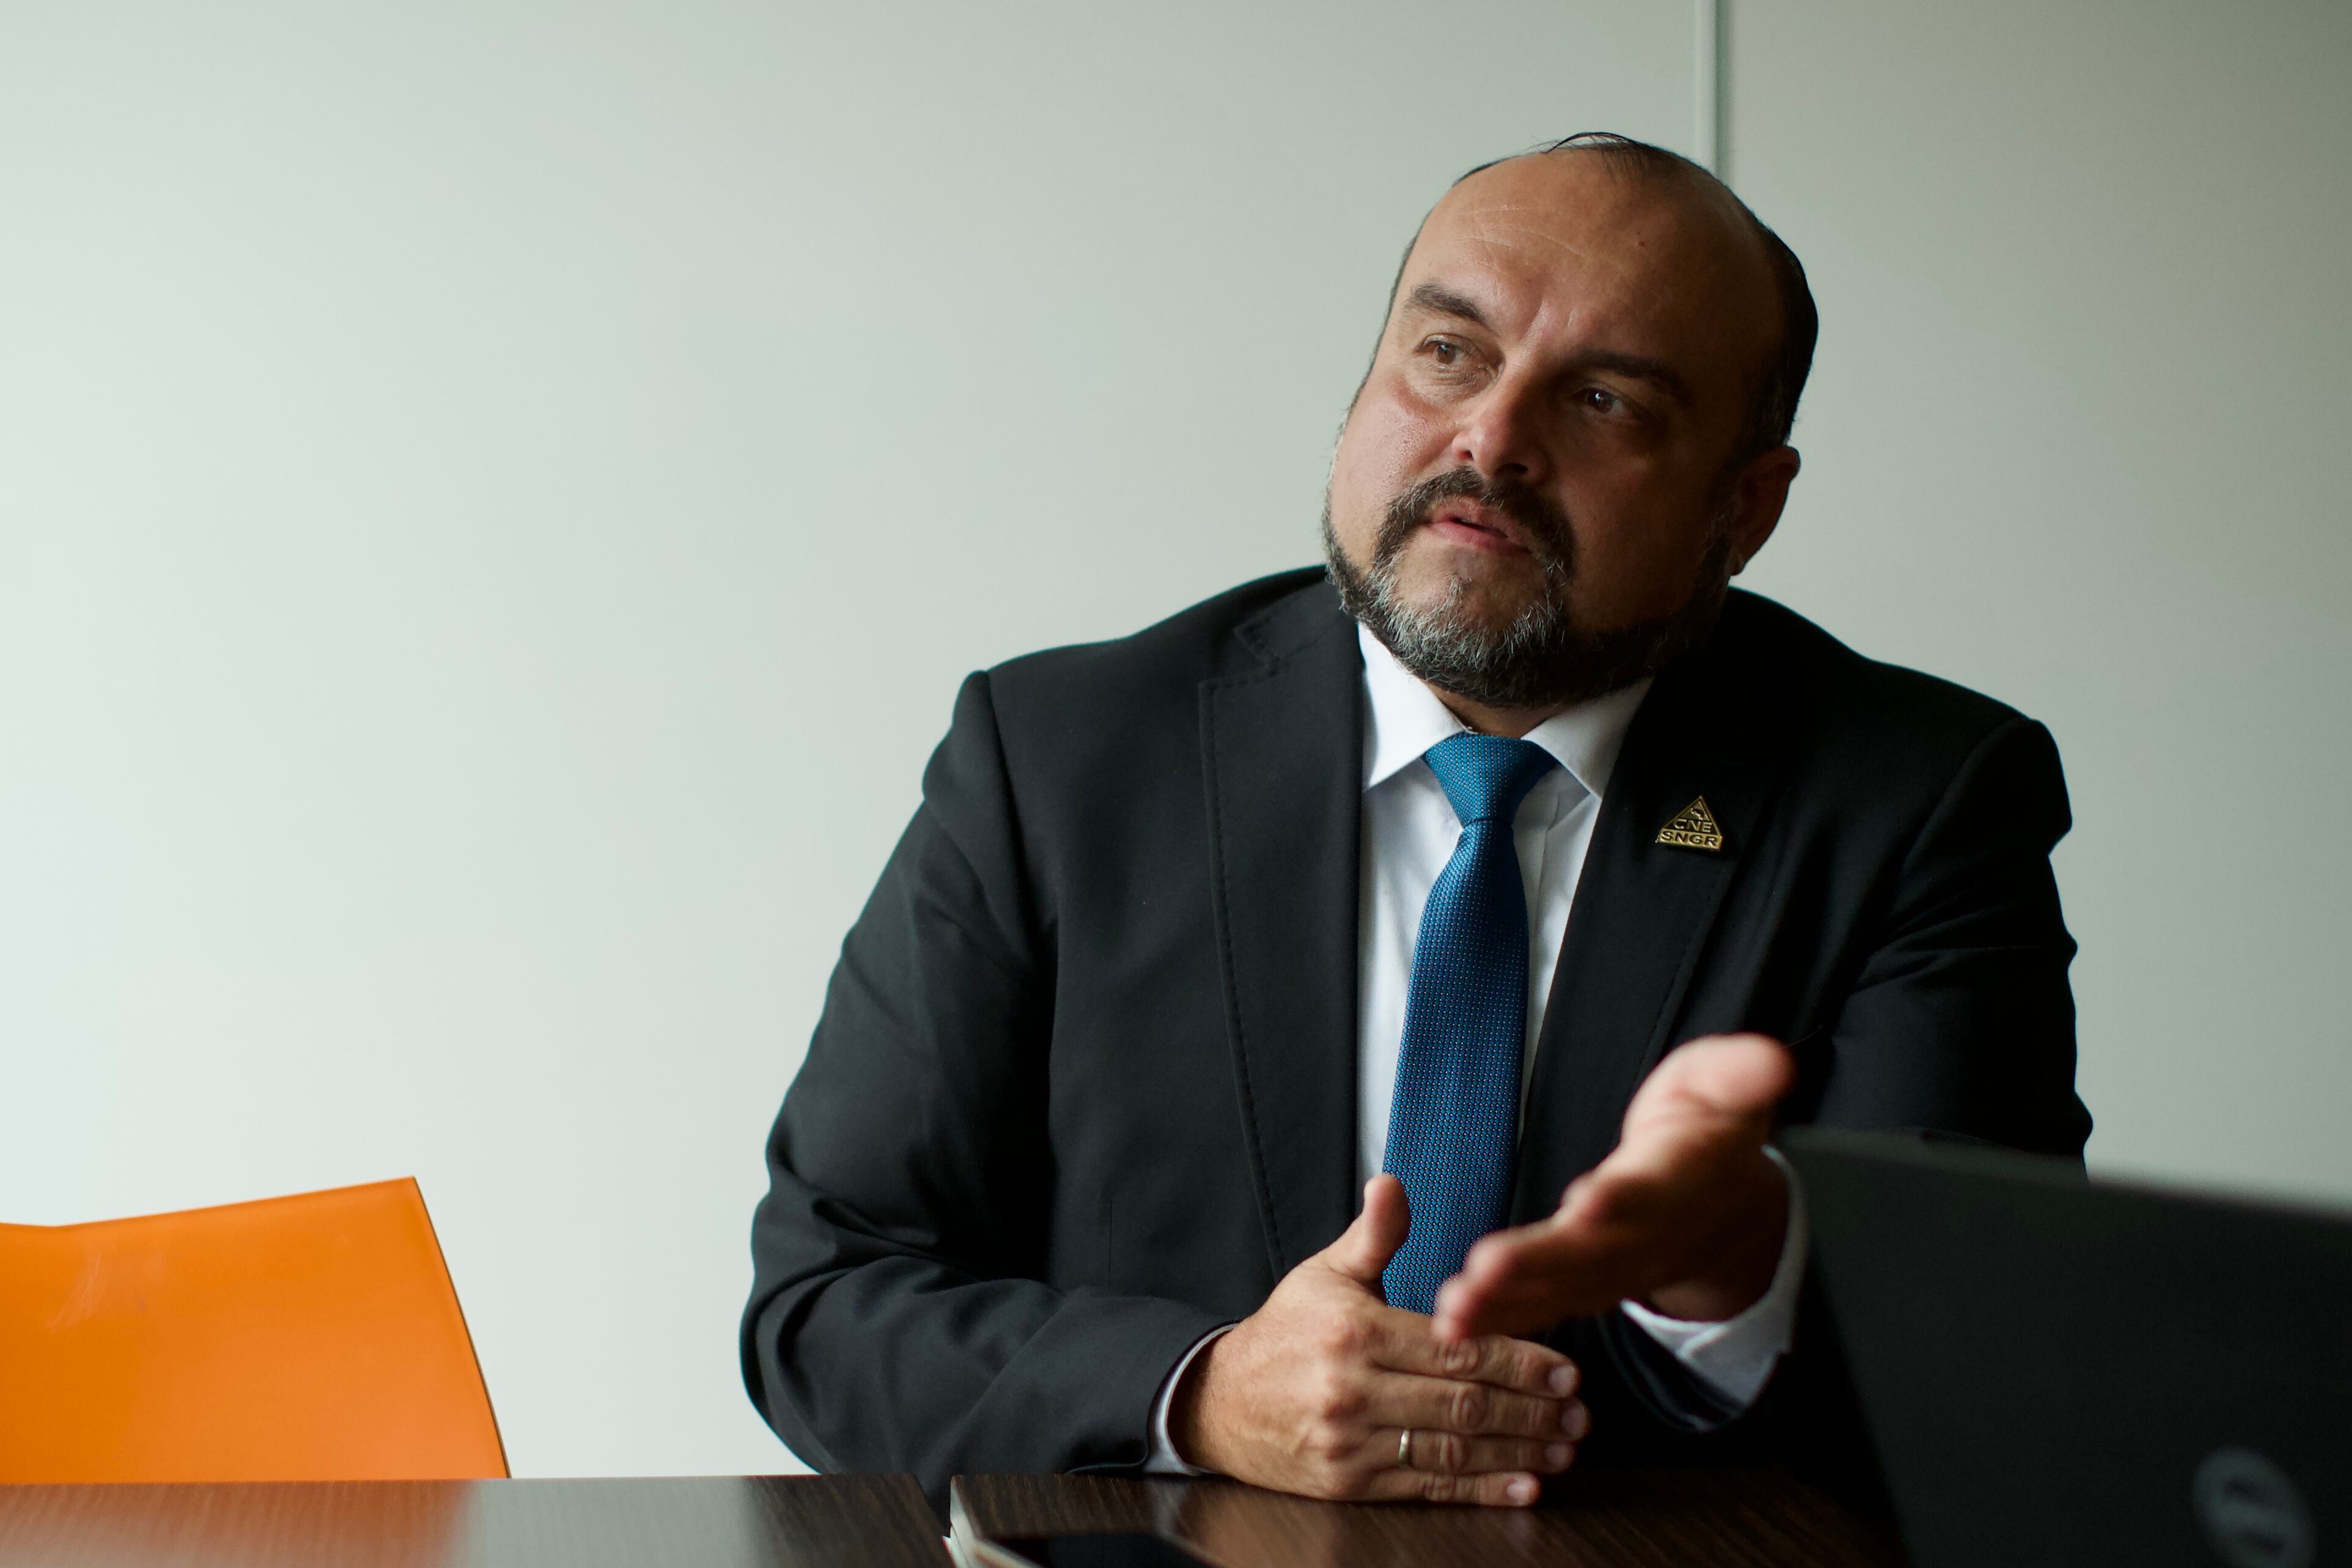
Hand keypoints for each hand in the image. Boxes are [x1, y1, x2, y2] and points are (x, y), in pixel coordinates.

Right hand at [1170, 1175, 1588, 1505]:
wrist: (1216, 1404)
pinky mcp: (1347, 1484)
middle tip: (1579, 1412)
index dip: (1519, 1361)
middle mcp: (1353, 1389)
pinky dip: (1480, 1490)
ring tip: (1564, 1447)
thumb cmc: (1283, 1335)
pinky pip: (1427, 1488)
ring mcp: (1349, 1442)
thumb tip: (1393, 1182)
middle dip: (1532, 1409)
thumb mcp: (1322, 1274)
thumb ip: (1372, 1235)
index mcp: (1356, 1332)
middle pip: (1463, 1403)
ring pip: (1453, 1450)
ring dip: (1518, 1452)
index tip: (1566, 1368)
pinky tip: (1522, 1484)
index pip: (1455, 1347)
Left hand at [1433, 1033, 1794, 1341]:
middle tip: (1486, 1270)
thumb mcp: (1725, 1088)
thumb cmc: (1709, 1132)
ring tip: (1455, 1312)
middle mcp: (1643, 1236)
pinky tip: (1454, 1327)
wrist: (1722, 1205)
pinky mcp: (1586, 1285)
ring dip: (1506, 1303)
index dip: (1624, 1200)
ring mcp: (1614, 1269)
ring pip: (1559, 1291)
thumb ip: (1740, 1075)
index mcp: (1675, 1182)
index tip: (1588, 1202)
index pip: (1652, 1193)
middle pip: (1592, 1254)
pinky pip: (1542, 1306)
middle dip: (1538, 1264)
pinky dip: (1500, 1319)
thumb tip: (1774, 1061)